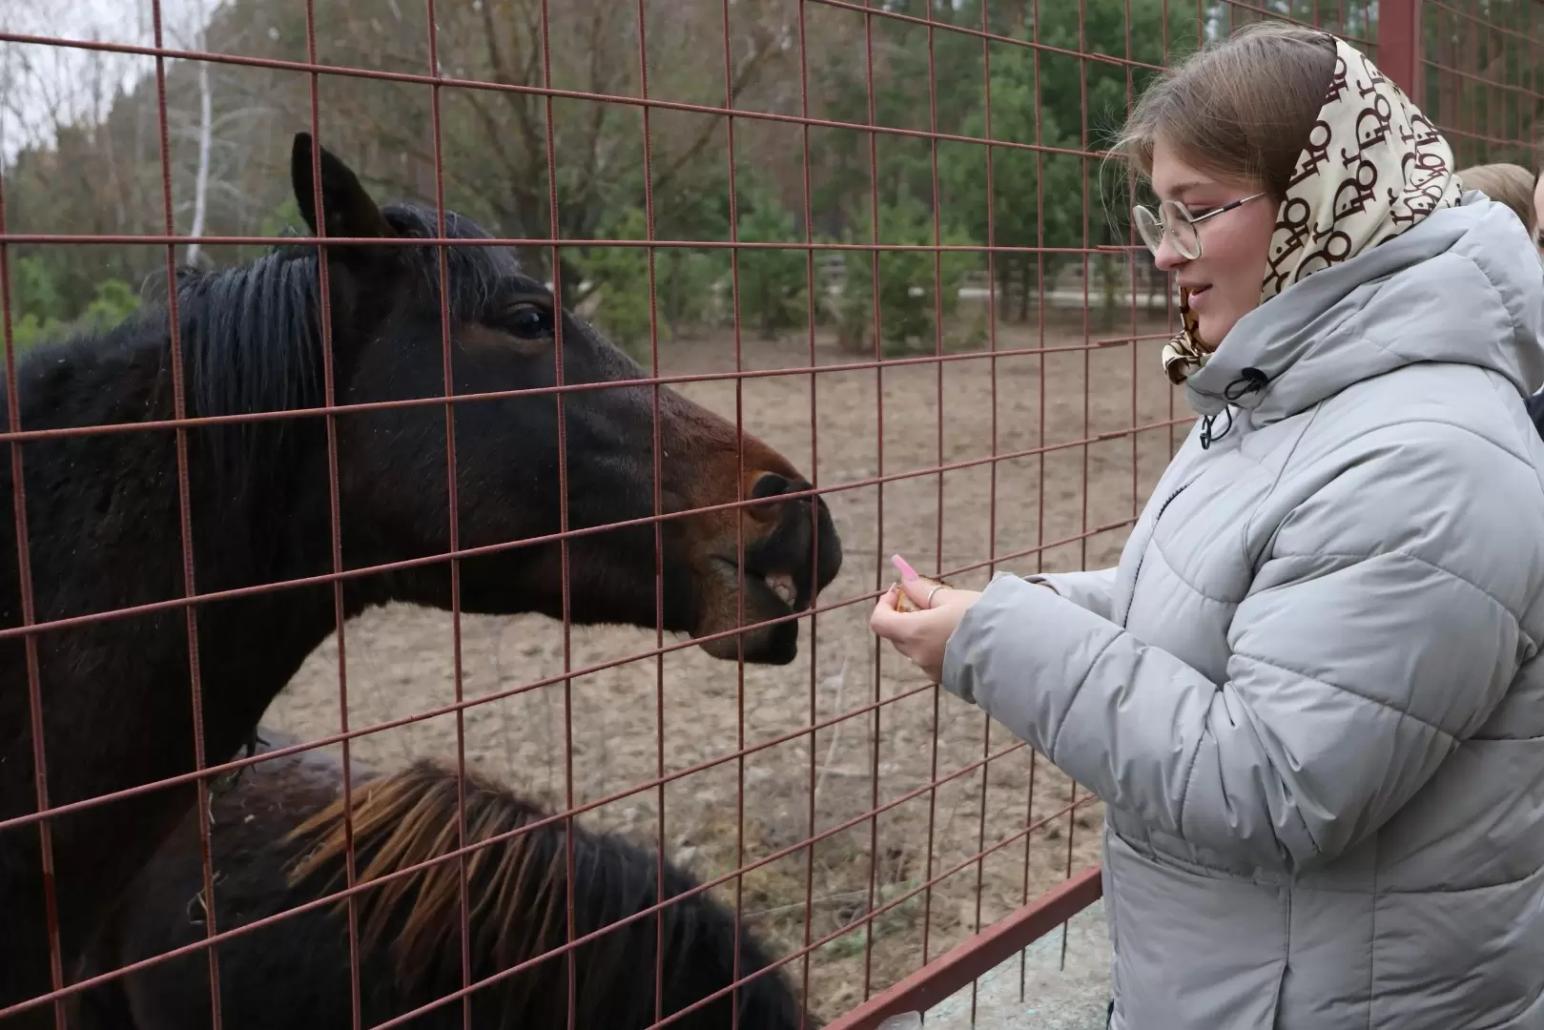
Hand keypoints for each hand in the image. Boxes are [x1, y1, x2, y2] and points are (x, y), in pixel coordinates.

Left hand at [869, 555, 981, 681]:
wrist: (1014, 652)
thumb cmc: (982, 619)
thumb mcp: (952, 598)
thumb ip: (923, 590)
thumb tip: (906, 580)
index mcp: (914, 633)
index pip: (879, 621)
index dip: (884, 604)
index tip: (900, 591)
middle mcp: (917, 655)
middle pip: (896, 634)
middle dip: (905, 616)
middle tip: (926, 600)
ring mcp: (931, 670)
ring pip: (915, 647)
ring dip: (922, 632)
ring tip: (949, 619)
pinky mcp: (946, 679)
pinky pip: (931, 659)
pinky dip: (936, 646)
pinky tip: (959, 637)